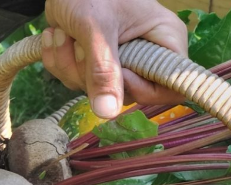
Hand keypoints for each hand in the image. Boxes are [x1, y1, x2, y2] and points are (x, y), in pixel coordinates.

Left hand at [43, 0, 187, 118]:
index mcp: (165, 39)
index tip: (118, 73)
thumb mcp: (96, 26)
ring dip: (70, 65)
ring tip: (64, 34)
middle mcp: (146, 55)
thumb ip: (102, 68)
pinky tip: (57, 36)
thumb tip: (107, 112)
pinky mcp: (96, 66)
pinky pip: (79, 84)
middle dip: (93, 75)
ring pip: (98, 92)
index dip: (144, 90)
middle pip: (126, 94)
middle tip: (78, 45)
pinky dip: (61, 62)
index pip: (173, 87)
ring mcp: (120, 63)